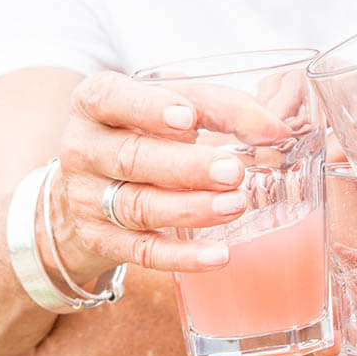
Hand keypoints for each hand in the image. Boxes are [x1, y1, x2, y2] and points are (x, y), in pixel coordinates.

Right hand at [54, 70, 293, 275]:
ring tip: (235, 205)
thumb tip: (275, 129)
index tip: (188, 118)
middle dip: (186, 167)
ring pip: (138, 207)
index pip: (110, 98)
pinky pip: (142, 252)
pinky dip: (182, 256)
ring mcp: (86, 198)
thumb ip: (220, 107)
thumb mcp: (172, 103)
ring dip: (191, 209)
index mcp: (94, 103)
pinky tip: (218, 253)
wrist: (94, 182)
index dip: (147, 108)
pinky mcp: (100, 239)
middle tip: (234, 171)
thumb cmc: (145, 130)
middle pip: (132, 158)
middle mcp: (82, 149)